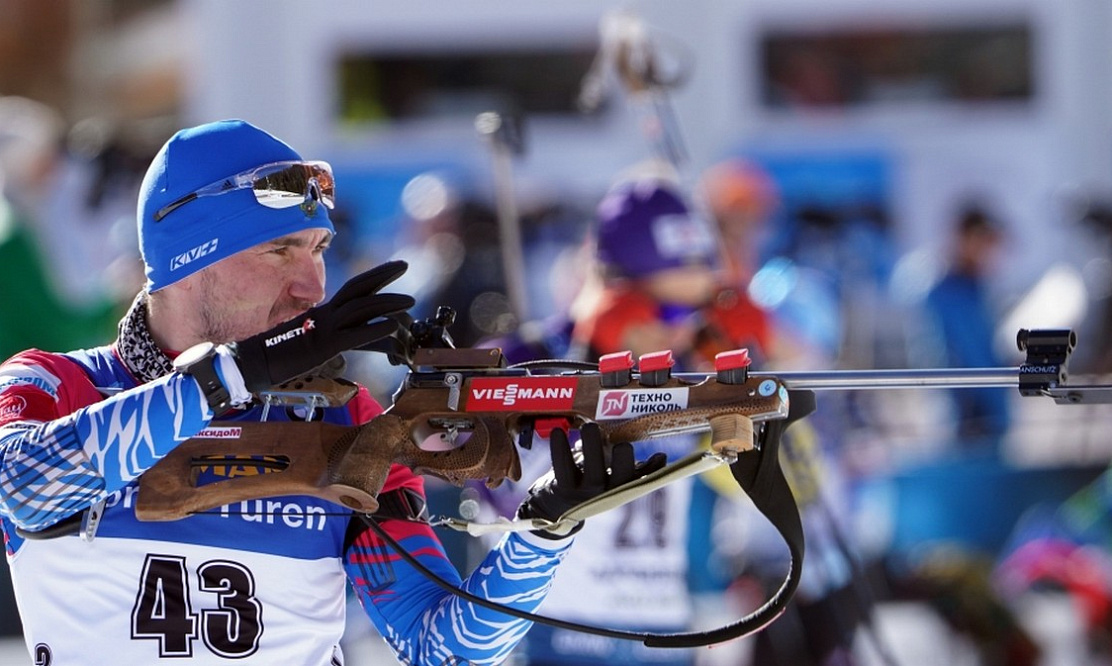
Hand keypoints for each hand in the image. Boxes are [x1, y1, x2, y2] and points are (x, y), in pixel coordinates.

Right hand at [232, 261, 414, 391]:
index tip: (393, 268)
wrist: (250, 362)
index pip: (352, 289)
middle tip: (404, 263)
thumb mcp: (306, 341)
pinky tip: (392, 326)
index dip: (373, 277)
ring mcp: (324, 328)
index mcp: (322, 313)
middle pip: (358, 288)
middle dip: (382, 274)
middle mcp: (325, 315)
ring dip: (387, 303)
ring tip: (410, 301)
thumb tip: (340, 339)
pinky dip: (374, 329)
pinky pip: (353, 336)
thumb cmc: (274, 354)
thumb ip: (324, 335)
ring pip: (360, 308)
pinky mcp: (322, 346)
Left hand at [517, 423, 666, 538]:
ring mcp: (584, 493)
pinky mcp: (562, 488)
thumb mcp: (617, 479)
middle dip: (622, 458)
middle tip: (622, 438)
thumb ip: (640, 468)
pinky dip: (559, 448)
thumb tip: (662, 457)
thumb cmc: (595, 484)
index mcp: (621, 487)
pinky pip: (562, 467)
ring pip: (593, 471)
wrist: (559, 508)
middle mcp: (606, 492)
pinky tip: (559, 431)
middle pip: (619, 477)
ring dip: (592, 447)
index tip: (650, 451)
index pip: (639, 479)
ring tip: (589, 426)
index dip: (649, 469)